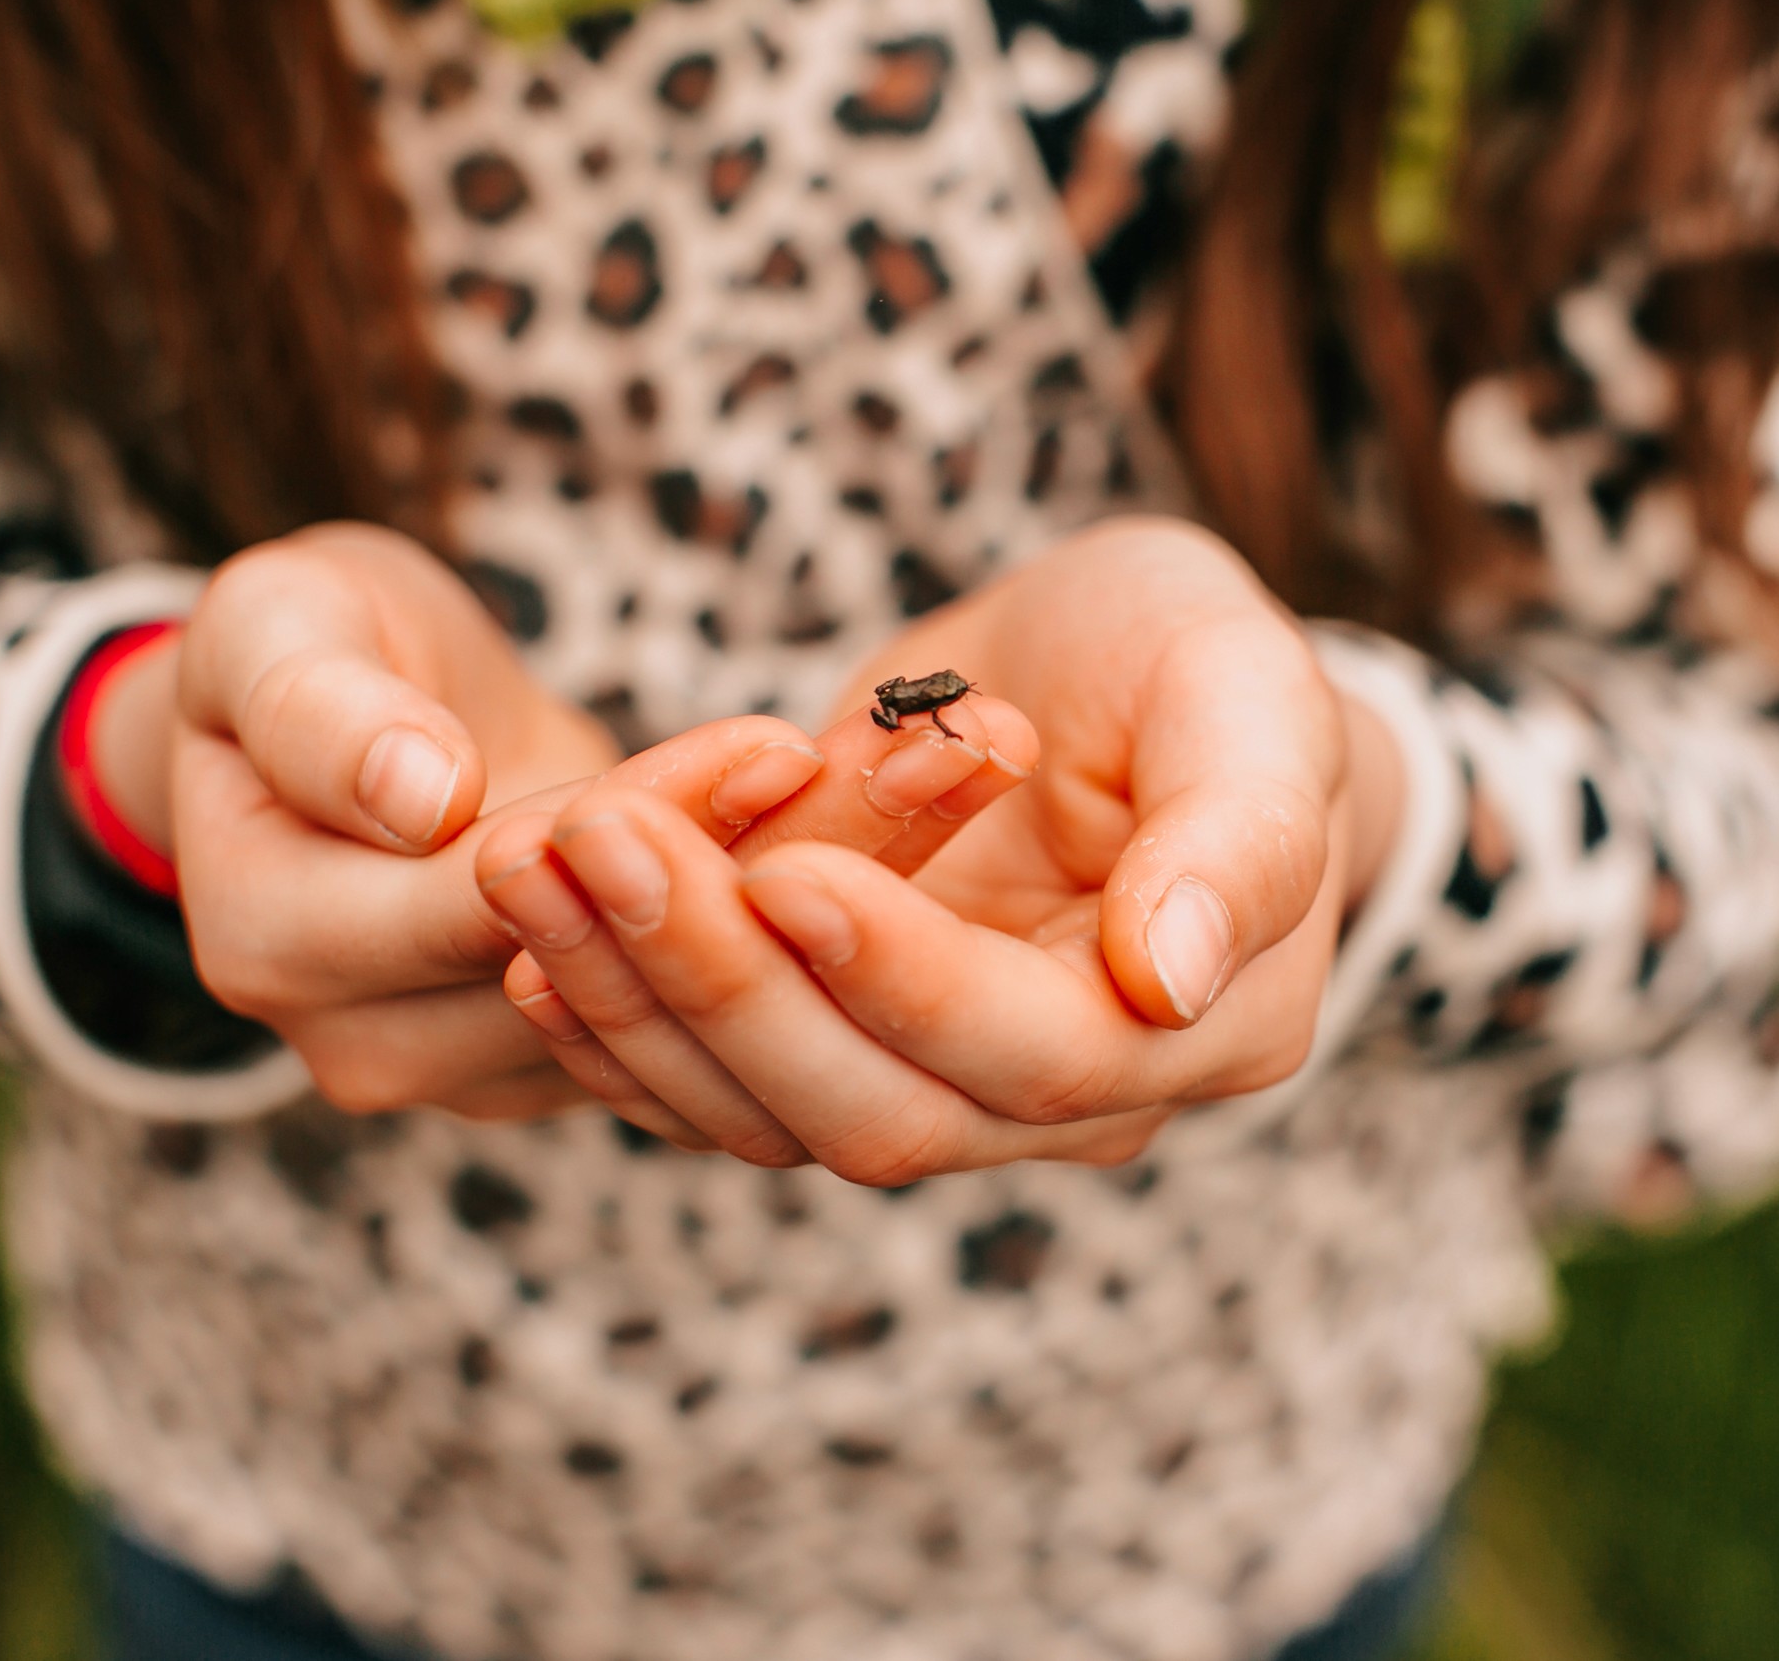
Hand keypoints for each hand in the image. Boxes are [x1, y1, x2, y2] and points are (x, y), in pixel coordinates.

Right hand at [157, 522, 1036, 1127]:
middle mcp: (392, 1043)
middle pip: (626, 953)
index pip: (494, 900)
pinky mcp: (592, 1050)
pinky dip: (830, 887)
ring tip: (969, 761)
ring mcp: (497, 1066)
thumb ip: (322, 712)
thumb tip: (423, 796)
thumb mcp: (275, 632)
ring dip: (846, 867)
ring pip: (702, 977)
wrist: (342, 726)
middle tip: (945, 750)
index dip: (649, 823)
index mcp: (285, 944)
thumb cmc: (300, 652)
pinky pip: (727, 976)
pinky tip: (939, 798)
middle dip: (795, 848)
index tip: (782, 744)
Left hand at [481, 517, 1407, 1177]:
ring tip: (527, 865)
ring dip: (636, 1000)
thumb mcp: (1251, 692)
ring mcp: (946, 1089)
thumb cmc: (1202, 664)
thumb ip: (1241, 836)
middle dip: (724, 987)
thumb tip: (1168, 981)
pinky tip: (530, 936)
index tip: (791, 875)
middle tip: (600, 844)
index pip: (1035, 1052)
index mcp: (1197, 1030)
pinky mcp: (841, 1051)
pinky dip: (617, 1022)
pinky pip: (716, 1084)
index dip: (906, 978)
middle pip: (877, 1111)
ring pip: (770, 1114)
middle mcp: (1067, 1101)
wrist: (1129, 676)